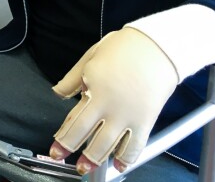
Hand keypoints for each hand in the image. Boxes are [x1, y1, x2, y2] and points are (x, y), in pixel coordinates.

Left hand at [50, 28, 178, 174]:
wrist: (158, 47)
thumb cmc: (124, 48)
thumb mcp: (90, 57)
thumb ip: (72, 79)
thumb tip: (58, 93)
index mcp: (94, 90)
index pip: (73, 122)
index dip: (62, 139)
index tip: (55, 149)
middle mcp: (110, 107)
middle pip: (87, 137)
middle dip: (73, 151)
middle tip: (64, 160)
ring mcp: (129, 116)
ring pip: (108, 146)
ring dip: (95, 160)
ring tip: (86, 167)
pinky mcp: (146, 120)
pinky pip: (136, 146)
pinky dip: (127, 158)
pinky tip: (120, 165)